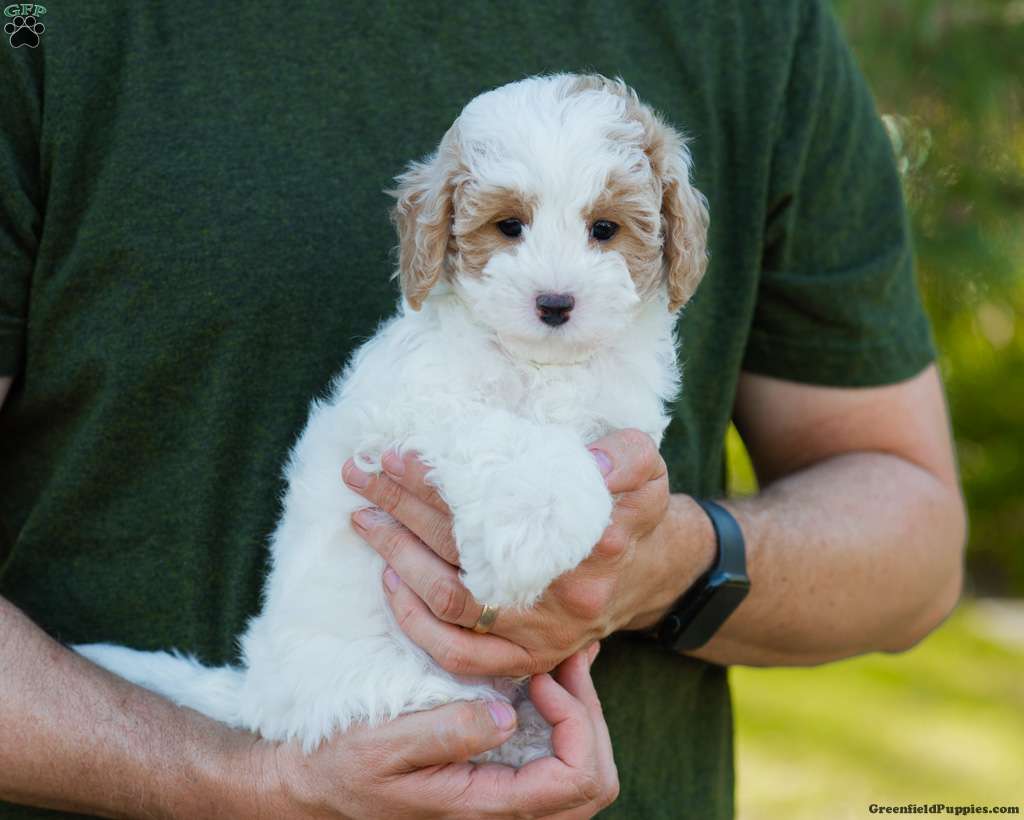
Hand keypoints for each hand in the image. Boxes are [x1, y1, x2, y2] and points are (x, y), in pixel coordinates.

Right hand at [255, 647, 617, 818]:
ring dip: (583, 713)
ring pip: (584, 773)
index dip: (575, 722)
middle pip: (594, 781)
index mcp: (485, 804)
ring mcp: (506, 795)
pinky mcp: (500, 777)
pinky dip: (567, 713)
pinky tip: (551, 672)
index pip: (574, 779)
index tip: (541, 677)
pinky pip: (558, 758)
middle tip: (563, 661)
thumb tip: (508, 716)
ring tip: (562, 660)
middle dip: (591, 715)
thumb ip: (445, 734)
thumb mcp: (384, 745)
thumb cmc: (346, 765)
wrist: (320, 784)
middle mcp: (505, 808)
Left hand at [343, 429, 715, 676]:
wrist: (648, 572)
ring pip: (453, 600)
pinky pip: (460, 655)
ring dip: (399, 557)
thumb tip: (593, 463)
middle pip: (464, 546)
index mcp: (594, 538)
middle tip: (362, 475)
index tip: (398, 456)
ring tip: (365, 517)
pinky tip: (389, 582)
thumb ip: (625, 456)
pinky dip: (416, 623)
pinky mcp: (528, 659)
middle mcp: (566, 591)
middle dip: (403, 506)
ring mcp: (543, 632)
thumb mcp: (646, 468)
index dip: (440, 481)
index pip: (497, 505)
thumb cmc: (628, 508)